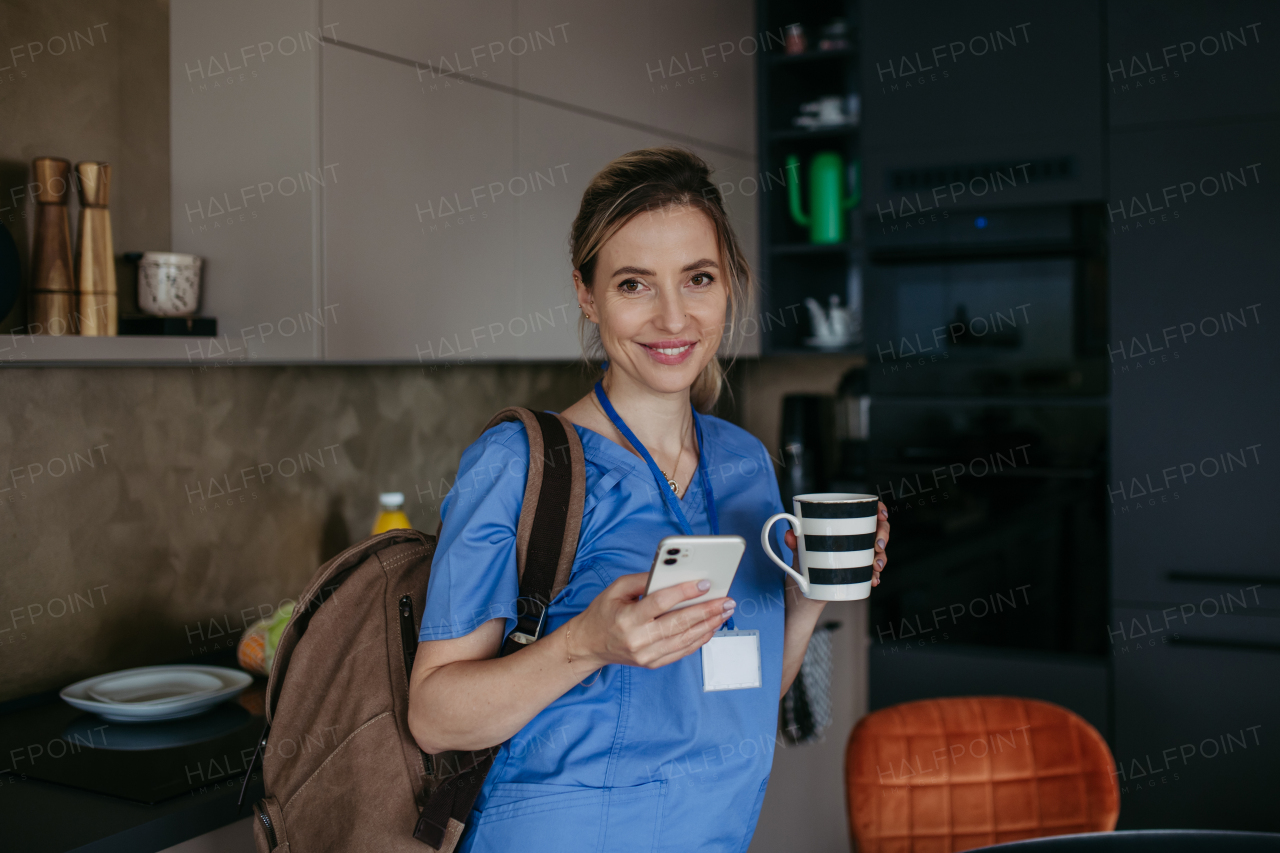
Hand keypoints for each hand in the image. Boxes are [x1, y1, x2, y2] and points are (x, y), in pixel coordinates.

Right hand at [565, 573, 733, 671]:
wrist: (589, 645)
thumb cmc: (604, 613)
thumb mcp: (616, 589)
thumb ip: (644, 579)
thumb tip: (673, 574)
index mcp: (627, 617)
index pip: (661, 603)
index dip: (685, 592)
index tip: (704, 583)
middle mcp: (638, 639)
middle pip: (679, 623)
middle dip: (707, 610)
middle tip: (726, 600)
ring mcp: (647, 655)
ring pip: (685, 639)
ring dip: (708, 625)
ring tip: (724, 612)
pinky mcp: (653, 664)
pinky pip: (682, 652)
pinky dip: (699, 639)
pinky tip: (711, 627)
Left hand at [785, 501, 889, 586]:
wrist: (804, 588)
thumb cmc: (804, 560)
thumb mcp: (799, 550)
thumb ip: (794, 542)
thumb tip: (789, 534)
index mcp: (844, 524)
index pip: (868, 511)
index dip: (879, 509)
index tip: (881, 515)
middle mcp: (856, 537)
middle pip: (880, 529)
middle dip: (883, 535)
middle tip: (877, 546)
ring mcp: (860, 555)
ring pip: (880, 551)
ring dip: (882, 557)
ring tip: (875, 567)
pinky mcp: (860, 572)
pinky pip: (874, 571)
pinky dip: (875, 575)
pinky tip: (874, 580)